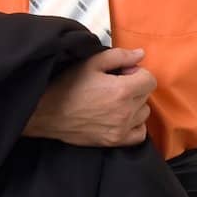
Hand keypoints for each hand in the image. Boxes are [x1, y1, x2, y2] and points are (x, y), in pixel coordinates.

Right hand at [22, 45, 156, 146]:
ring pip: (144, 114)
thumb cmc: (67, 85)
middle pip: (146, 95)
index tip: (122, 74)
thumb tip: (141, 54)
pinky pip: (140, 134)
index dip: (137, 73)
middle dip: (135, 87)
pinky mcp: (115, 141)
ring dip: (135, 106)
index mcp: (123, 90)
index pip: (150, 79)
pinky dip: (135, 125)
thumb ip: (120, 56)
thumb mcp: (91, 63)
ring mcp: (122, 129)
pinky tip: (121, 118)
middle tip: (114, 86)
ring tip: (115, 102)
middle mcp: (126, 111)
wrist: (47, 113)